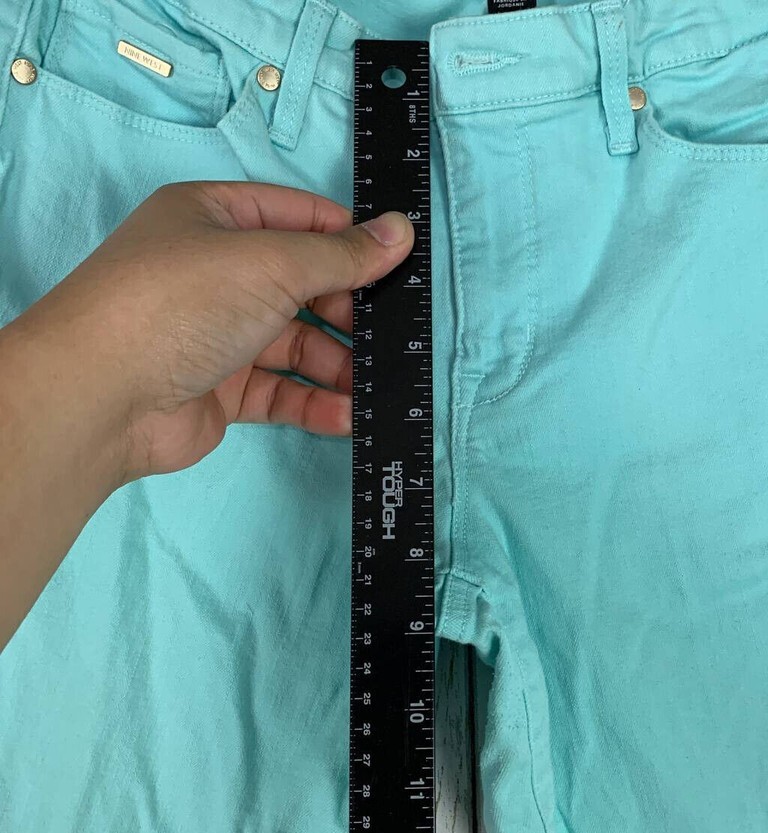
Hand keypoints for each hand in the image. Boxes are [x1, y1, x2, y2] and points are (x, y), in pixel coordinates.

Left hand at [35, 179, 413, 481]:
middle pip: (303, 286)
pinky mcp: (222, 390)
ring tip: (375, 385)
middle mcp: (218, 273)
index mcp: (216, 218)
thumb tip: (402, 232)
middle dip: (349, 312)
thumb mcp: (272, 263)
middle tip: (390, 335)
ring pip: (297, 345)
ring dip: (339, 365)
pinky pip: (281, 390)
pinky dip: (315, 403)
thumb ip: (342, 255)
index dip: (348, 238)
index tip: (397, 265)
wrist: (102, 397)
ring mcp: (219, 334)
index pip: (298, 218)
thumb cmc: (184, 303)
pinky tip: (348, 415)